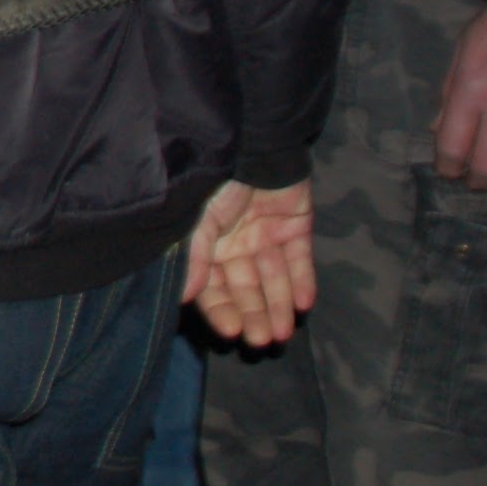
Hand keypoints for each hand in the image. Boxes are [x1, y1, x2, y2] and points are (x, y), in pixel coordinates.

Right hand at [181, 178, 314, 347]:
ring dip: (277, 306)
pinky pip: (300, 261)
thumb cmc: (217, 180)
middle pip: (245, 287)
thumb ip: (194, 258)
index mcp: (208, 243)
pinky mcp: (296, 228)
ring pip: (274, 279)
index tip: (231, 332)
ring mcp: (266, 236)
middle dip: (253, 314)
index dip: (221, 309)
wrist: (255, 144)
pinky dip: (302, 282)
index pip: (213, 285)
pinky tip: (303, 305)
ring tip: (282, 334)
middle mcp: (236, 243)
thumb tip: (182, 297)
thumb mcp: (199, 219)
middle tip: (260, 341)